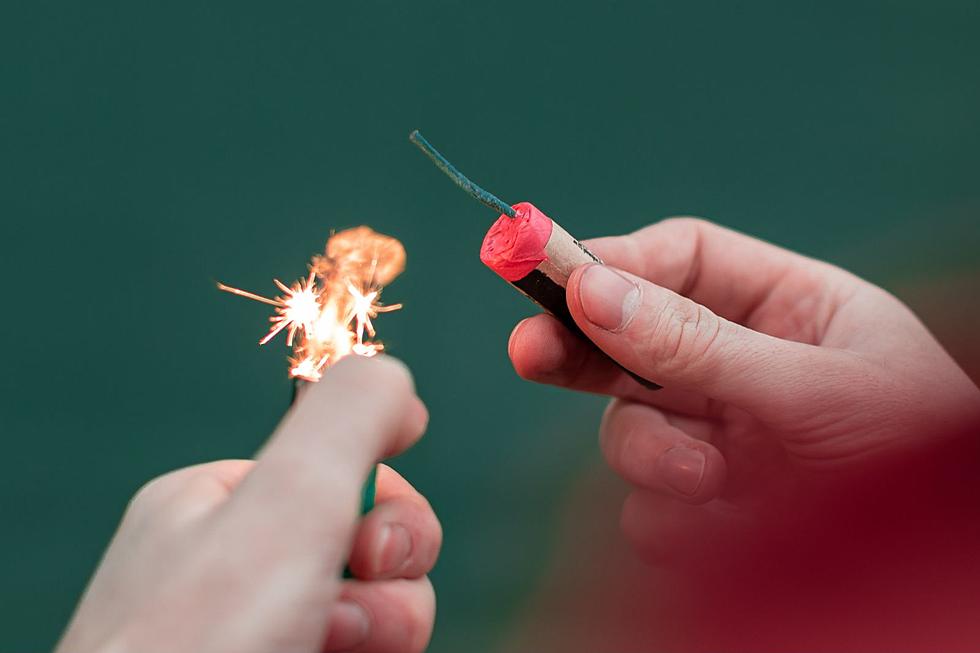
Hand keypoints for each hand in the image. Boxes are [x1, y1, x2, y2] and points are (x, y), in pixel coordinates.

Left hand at [56, 356, 440, 652]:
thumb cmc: (204, 644)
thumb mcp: (289, 498)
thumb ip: (351, 415)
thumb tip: (396, 380)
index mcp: (215, 505)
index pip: (345, 475)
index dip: (387, 511)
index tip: (376, 550)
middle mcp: (230, 570)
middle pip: (370, 549)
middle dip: (389, 586)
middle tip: (345, 614)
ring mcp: (254, 635)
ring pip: (376, 615)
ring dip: (381, 635)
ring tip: (328, 652)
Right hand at [509, 217, 979, 561]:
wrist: (946, 577)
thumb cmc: (919, 449)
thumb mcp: (816, 386)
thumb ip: (700, 345)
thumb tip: (591, 292)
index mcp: (783, 307)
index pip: (680, 262)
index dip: (613, 262)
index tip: (552, 275)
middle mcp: (739, 365)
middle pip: (628, 338)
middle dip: (578, 350)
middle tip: (527, 354)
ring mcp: (718, 437)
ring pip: (628, 427)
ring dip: (650, 455)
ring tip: (708, 483)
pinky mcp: (705, 507)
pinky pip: (645, 504)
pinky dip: (668, 518)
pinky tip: (721, 526)